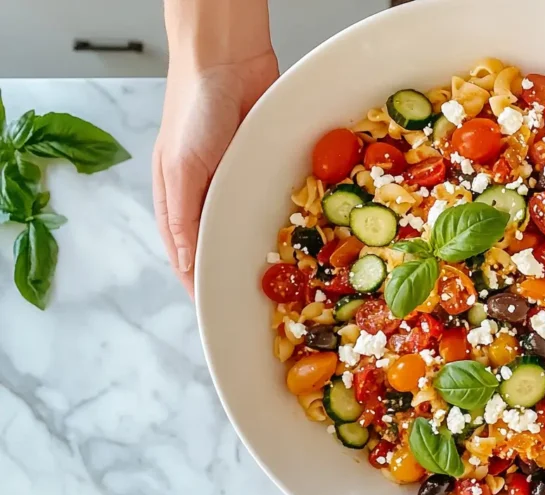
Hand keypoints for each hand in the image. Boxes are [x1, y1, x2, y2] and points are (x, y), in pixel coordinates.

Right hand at [153, 52, 278, 294]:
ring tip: (284, 278)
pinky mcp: (261, 165)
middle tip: (260, 301)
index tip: (217, 313)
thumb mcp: (180, 169)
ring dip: (262, 246)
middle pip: (220, 244)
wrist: (227, 61)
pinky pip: (271, 198)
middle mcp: (205, 196)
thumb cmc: (192, 110)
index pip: (185, 255)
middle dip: (235, 270)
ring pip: (247, 225)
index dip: (199, 283)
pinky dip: (282, 216)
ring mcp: (235, 181)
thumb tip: (185, 263)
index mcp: (176, 201)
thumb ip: (183, 217)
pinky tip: (297, 235)